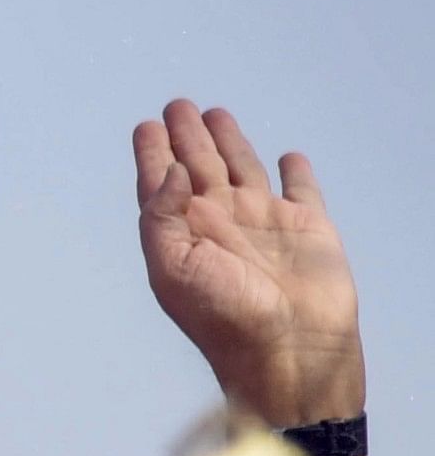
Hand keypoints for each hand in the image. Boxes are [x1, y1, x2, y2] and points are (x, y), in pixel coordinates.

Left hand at [136, 100, 364, 435]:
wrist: (289, 349)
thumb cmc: (225, 318)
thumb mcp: (173, 269)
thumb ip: (162, 217)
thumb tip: (171, 171)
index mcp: (185, 235)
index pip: (162, 186)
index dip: (154, 154)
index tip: (146, 125)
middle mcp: (222, 226)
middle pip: (200, 169)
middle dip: (187, 138)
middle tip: (176, 105)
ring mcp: (265, 225)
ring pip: (244, 171)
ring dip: (229, 143)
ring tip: (214, 113)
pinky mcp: (308, 228)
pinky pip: (301, 191)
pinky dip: (295, 173)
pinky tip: (288, 157)